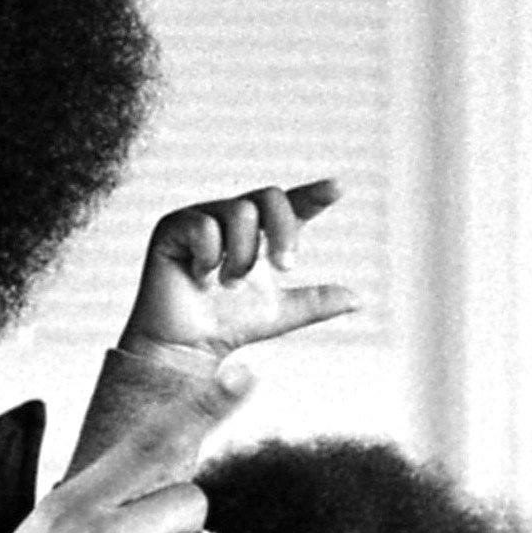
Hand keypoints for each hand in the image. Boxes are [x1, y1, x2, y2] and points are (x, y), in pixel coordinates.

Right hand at [121, 179, 360, 362]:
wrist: (187, 344)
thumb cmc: (230, 324)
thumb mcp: (281, 313)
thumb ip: (316, 303)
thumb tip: (358, 299)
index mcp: (261, 232)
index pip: (292, 206)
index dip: (314, 195)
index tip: (338, 188)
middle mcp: (233, 217)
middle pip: (270, 197)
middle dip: (283, 232)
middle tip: (286, 268)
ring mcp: (202, 217)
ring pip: (239, 212)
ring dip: (242, 256)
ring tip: (228, 283)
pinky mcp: (173, 226)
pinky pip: (203, 226)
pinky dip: (209, 258)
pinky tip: (199, 277)